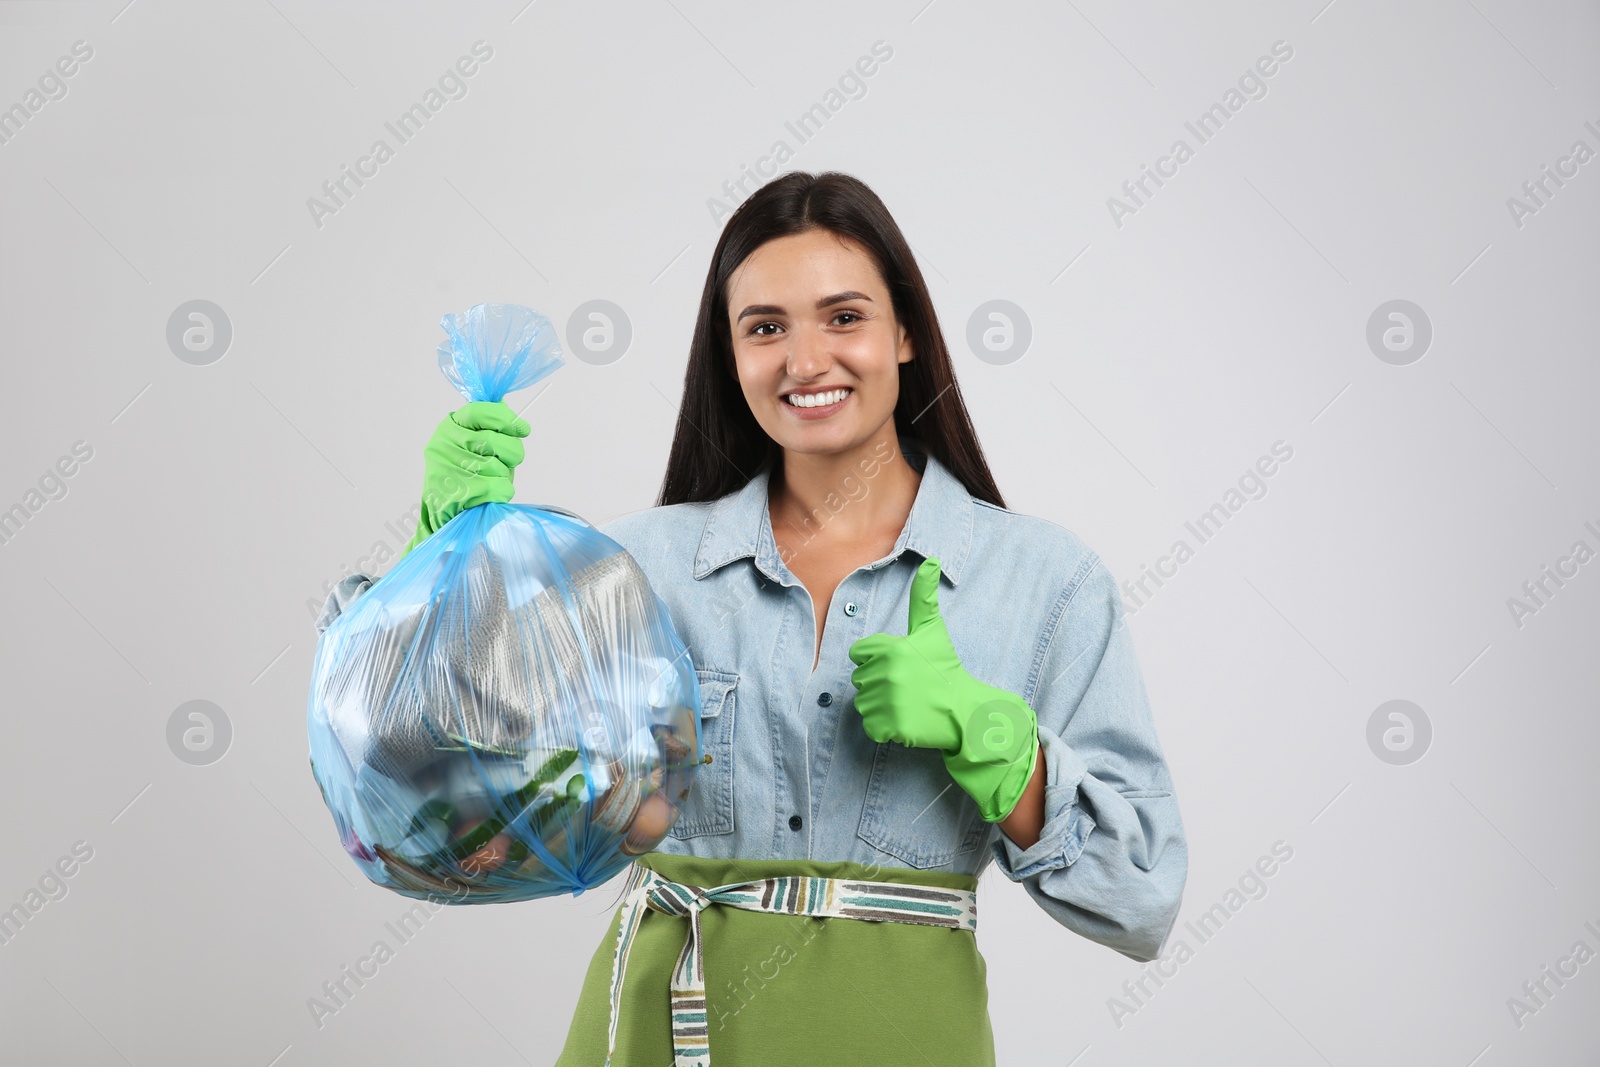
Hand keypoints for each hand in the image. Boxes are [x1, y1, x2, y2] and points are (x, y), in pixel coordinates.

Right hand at [404, 401, 529, 554]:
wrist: (442, 515)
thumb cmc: (464, 476)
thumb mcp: (470, 445)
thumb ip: (488, 427)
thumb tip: (507, 409)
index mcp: (448, 428)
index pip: (479, 411)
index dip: (506, 419)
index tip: (522, 429)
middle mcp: (443, 446)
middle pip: (493, 440)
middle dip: (512, 453)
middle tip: (511, 461)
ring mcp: (448, 470)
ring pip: (497, 466)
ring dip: (505, 476)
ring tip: (493, 480)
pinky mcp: (458, 494)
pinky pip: (498, 487)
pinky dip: (502, 492)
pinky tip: (491, 495)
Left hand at [847, 556, 1040, 821]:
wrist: (963, 710)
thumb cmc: (945, 667)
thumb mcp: (932, 630)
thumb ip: (923, 596)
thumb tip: (932, 560)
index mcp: (890, 649)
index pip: (859, 653)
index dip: (877, 658)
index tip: (900, 665)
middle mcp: (885, 674)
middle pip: (861, 679)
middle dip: (879, 682)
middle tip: (908, 686)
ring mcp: (886, 703)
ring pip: (864, 703)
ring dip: (881, 706)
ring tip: (907, 703)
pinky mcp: (889, 728)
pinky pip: (871, 727)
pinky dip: (884, 728)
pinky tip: (904, 720)